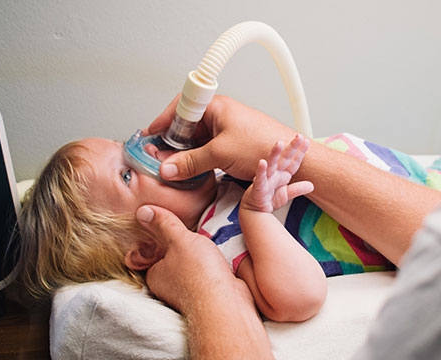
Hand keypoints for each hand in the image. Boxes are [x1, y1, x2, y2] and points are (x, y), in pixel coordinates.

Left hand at [136, 204, 253, 313]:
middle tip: (195, 234)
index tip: (174, 227)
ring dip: (202, 257)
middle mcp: (169, 286)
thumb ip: (163, 223)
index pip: (152, 251)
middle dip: (185, 247)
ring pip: (192, 267)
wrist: (226, 304)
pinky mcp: (209, 295)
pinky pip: (208, 275)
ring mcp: (189, 292)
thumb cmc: (199, 274)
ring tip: (210, 246)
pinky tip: (220, 260)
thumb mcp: (179, 239)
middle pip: (174, 259)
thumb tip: (143, 211)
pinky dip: (213, 267)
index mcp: (154, 275)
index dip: (163, 236)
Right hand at [144, 95, 296, 181]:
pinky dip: (197, 159)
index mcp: (217, 107)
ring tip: (172, 167)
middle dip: (171, 141)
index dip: (162, 121)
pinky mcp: (232, 145)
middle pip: (186, 125)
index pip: (180, 106)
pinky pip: (207, 149)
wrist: (292, 160)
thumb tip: (166, 169)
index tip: (148, 135)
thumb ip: (190, 162)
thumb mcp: (220, 154)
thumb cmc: (262, 146)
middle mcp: (220, 115)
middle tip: (157, 157)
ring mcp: (227, 130)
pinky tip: (191, 171)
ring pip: (197, 140)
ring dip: (184, 153)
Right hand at [241, 134, 313, 212]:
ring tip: (279, 143)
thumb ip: (298, 189)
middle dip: (292, 147)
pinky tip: (262, 162)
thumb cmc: (268, 199)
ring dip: (275, 153)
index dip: (300, 152)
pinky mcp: (258, 187)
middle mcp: (274, 173)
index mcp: (282, 174)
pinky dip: (260, 170)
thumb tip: (311, 185)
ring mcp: (266, 178)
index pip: (293, 162)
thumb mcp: (286, 194)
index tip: (307, 141)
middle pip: (284, 158)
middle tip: (299, 136)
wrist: (254, 210)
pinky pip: (260, 177)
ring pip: (271, 163)